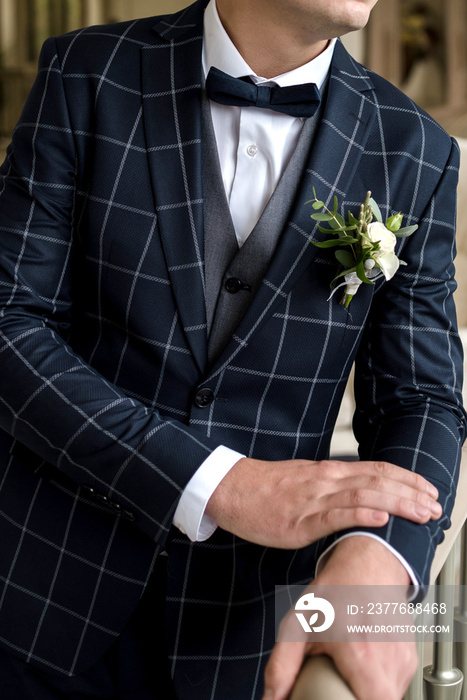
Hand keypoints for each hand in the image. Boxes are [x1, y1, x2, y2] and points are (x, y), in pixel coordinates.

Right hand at [205, 456, 440, 547]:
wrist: (233, 489)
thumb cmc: (267, 487)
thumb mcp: (307, 480)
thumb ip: (334, 487)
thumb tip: (361, 496)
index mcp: (331, 472)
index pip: (378, 470)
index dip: (408, 479)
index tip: (429, 489)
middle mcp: (328, 480)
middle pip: (379, 481)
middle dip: (412, 493)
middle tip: (436, 505)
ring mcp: (315, 499)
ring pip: (364, 496)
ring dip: (398, 504)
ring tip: (422, 512)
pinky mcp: (300, 520)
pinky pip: (335, 516)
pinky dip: (361, 515)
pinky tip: (381, 519)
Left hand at [262, 537, 418, 699]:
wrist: (369, 562)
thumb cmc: (338, 588)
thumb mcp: (299, 623)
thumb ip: (282, 665)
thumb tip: (271, 698)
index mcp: (362, 655)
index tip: (336, 696)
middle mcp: (389, 661)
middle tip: (337, 688)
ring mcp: (404, 660)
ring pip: (390, 696)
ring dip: (368, 694)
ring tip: (348, 674)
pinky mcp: (411, 658)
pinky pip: (397, 685)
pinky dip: (378, 684)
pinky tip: (362, 666)